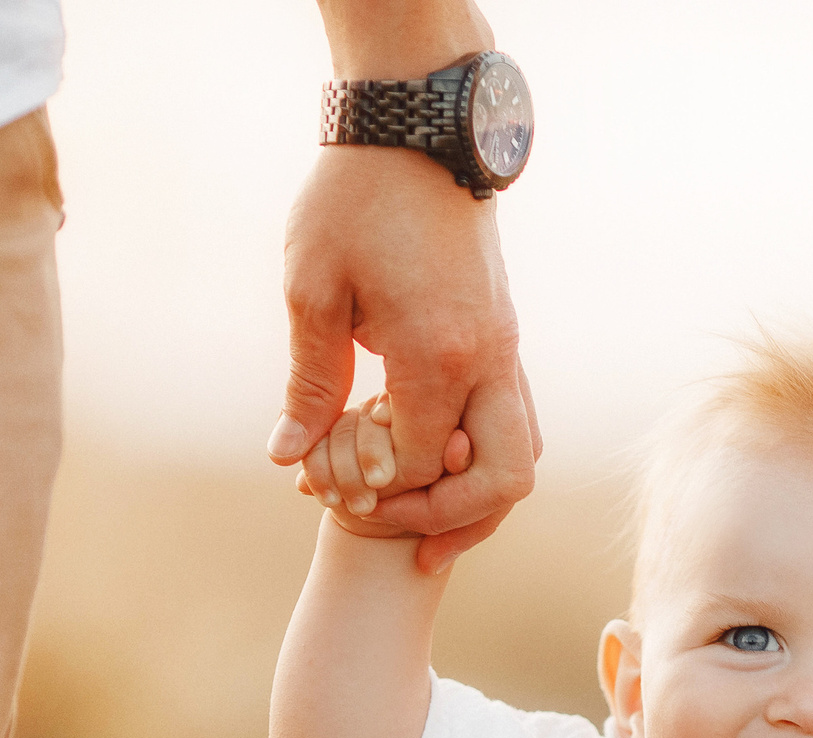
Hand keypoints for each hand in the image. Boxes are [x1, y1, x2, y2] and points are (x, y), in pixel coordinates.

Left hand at [275, 145, 540, 570]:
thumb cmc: (355, 200)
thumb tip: (288, 459)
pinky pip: (517, 421)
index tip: (326, 490)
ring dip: (480, 498)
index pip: (425, 465)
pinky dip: (484, 456)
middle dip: (451, 520)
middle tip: (396, 534)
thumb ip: (310, 383)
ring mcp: (508, 348)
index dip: (379, 493)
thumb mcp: (313, 290)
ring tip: (424, 519)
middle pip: (503, 480)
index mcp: (439, 354)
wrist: (419, 127)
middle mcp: (490, 360)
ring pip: (523, 455)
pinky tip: (438, 461)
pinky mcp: (507, 336)